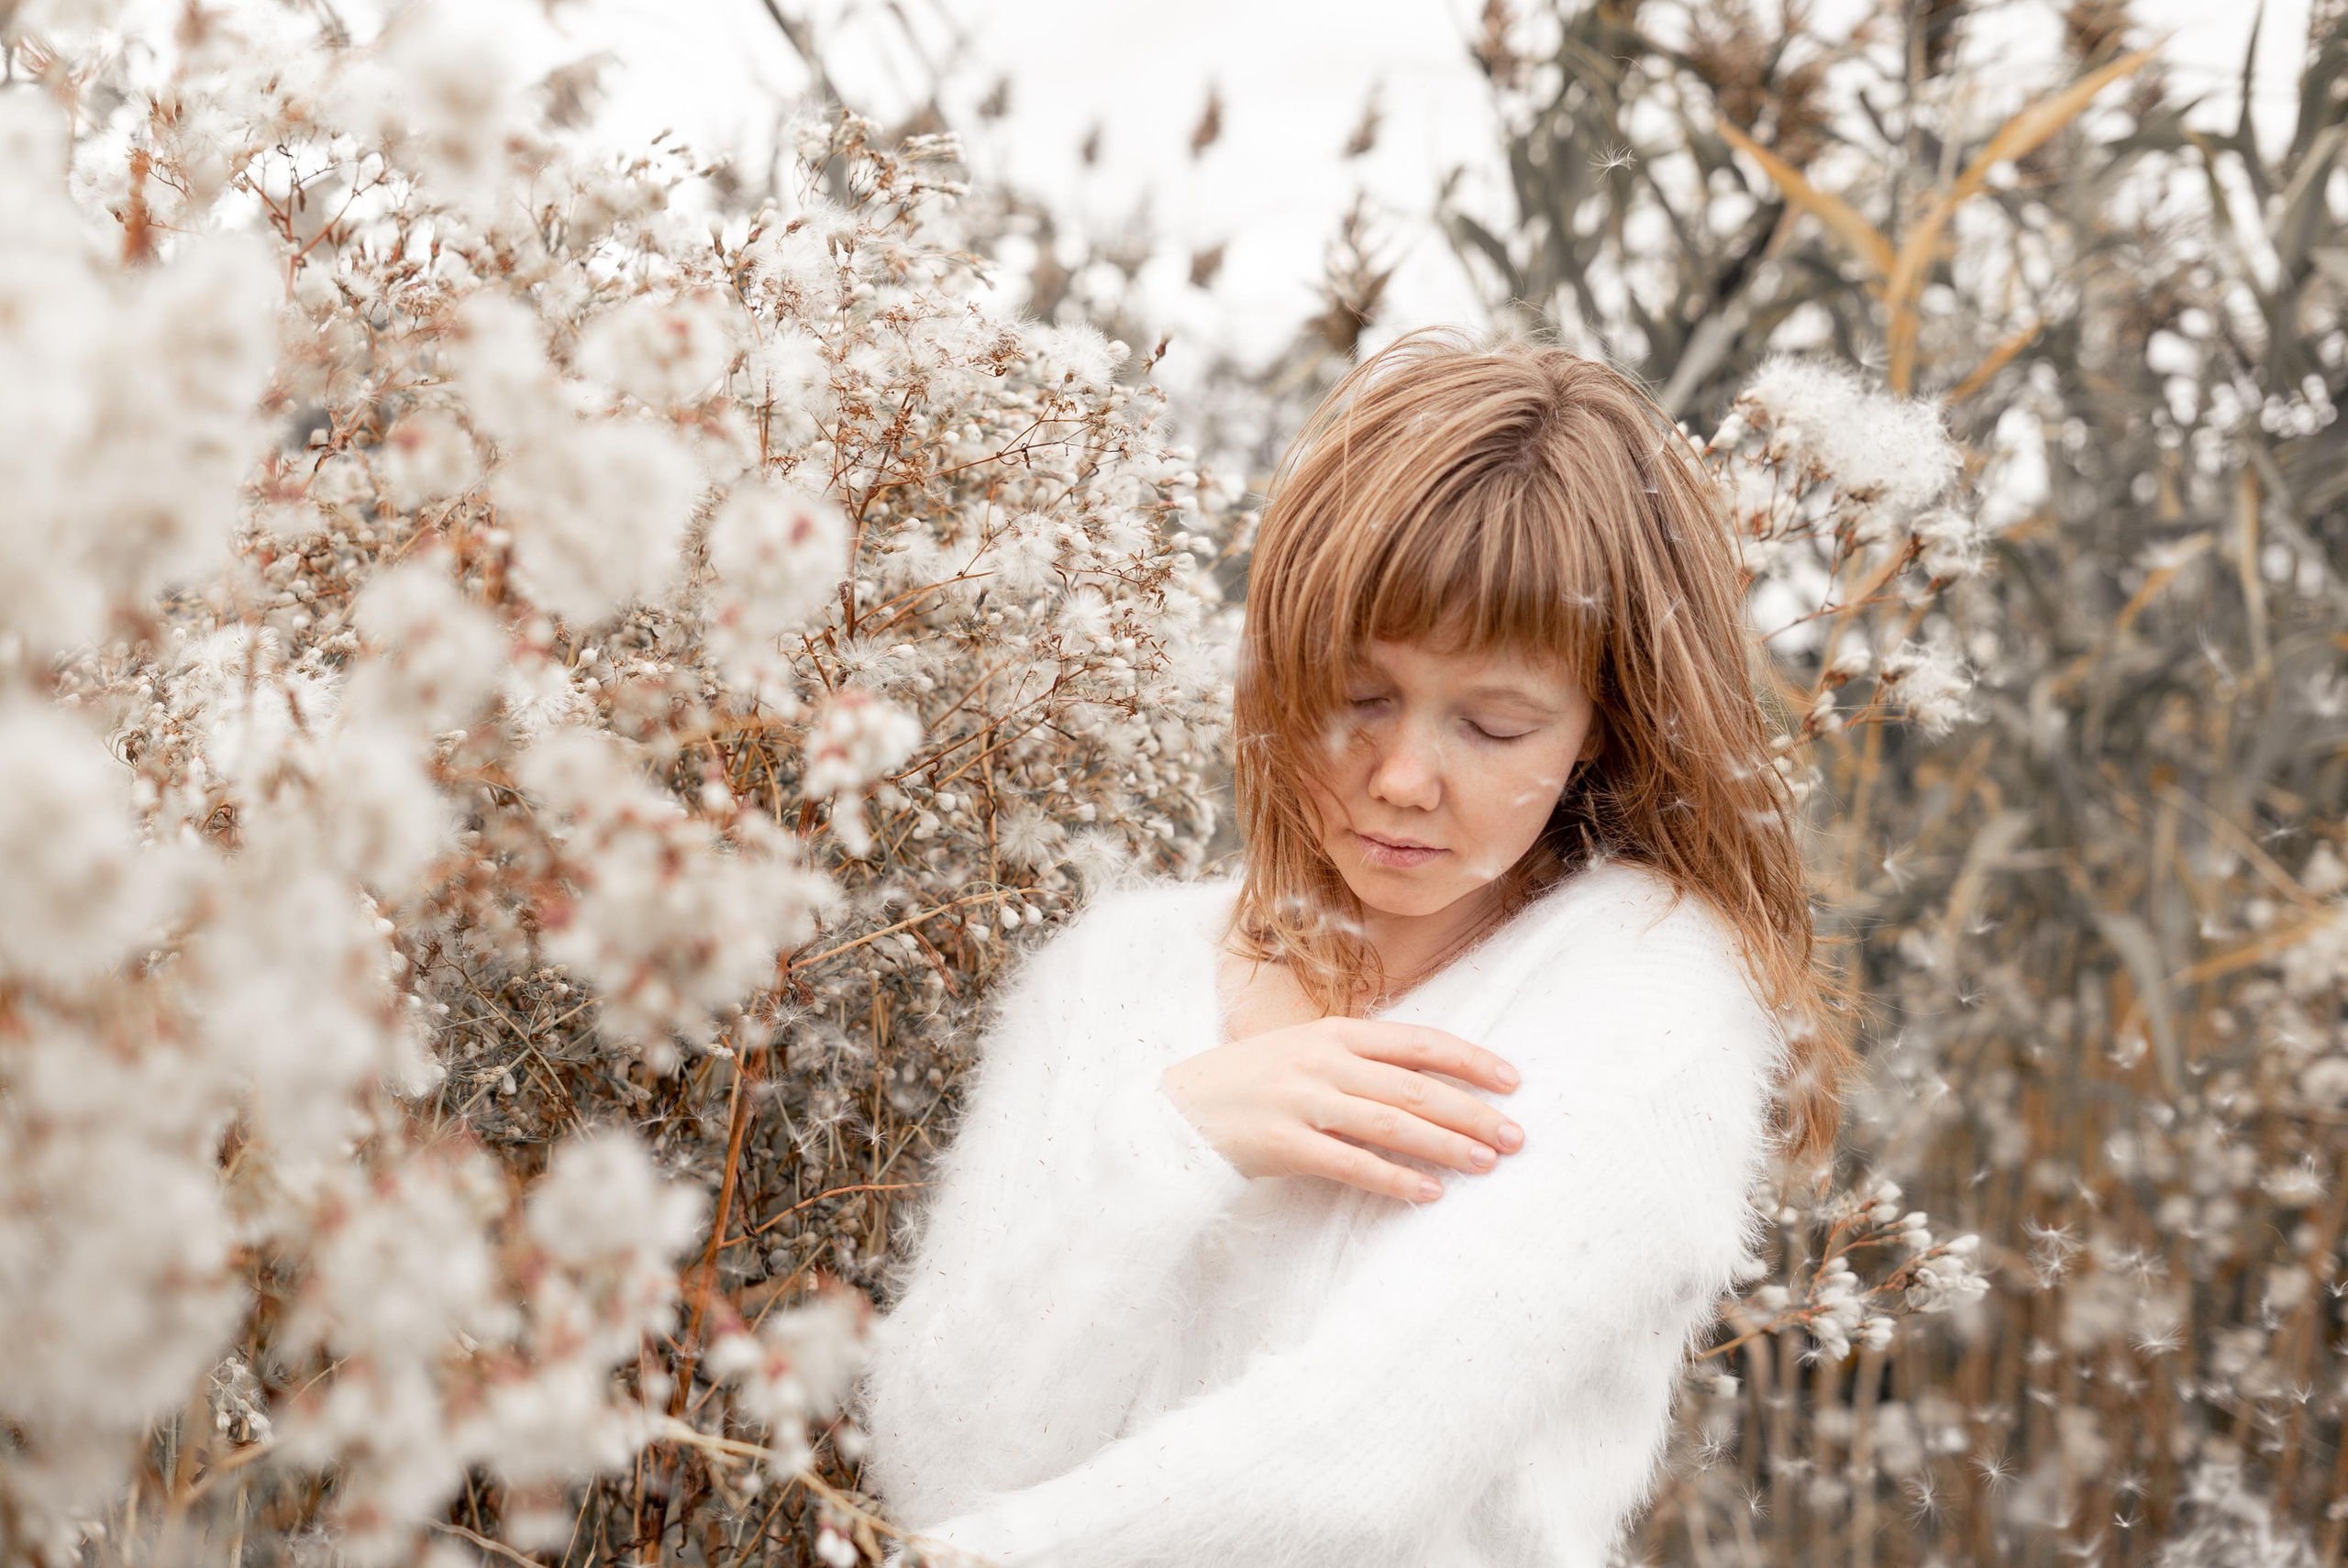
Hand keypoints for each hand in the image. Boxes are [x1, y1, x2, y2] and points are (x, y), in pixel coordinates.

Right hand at [1158, 1019, 1523, 1202]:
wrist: (1178, 1108)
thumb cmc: (1251, 1081)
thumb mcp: (1304, 1051)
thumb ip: (1359, 1059)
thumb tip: (1431, 1079)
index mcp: (1334, 1032)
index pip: (1418, 1042)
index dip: (1470, 1060)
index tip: (1511, 1081)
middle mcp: (1324, 1061)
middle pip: (1415, 1087)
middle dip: (1473, 1112)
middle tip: (1515, 1137)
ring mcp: (1303, 1101)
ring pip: (1392, 1124)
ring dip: (1446, 1145)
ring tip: (1485, 1164)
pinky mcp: (1285, 1144)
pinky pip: (1352, 1165)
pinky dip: (1395, 1180)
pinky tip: (1428, 1193)